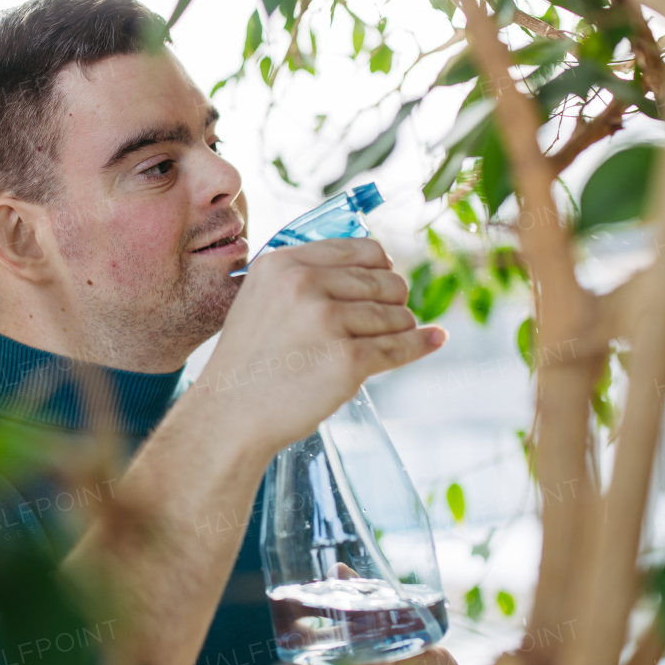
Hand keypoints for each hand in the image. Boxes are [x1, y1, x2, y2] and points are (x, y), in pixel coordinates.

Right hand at [193, 238, 445, 457]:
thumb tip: (379, 267)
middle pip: (386, 281)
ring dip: (400, 330)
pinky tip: (434, 340)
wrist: (230, 415)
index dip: (384, 268)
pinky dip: (420, 346)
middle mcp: (305, 285)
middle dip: (394, 302)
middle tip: (382, 325)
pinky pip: (400, 347)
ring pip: (396, 315)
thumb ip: (308, 276)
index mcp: (285, 263)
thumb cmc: (250, 362)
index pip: (363, 249)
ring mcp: (327, 322)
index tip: (386, 286)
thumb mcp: (263, 298)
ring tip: (380, 345)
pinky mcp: (346, 361)